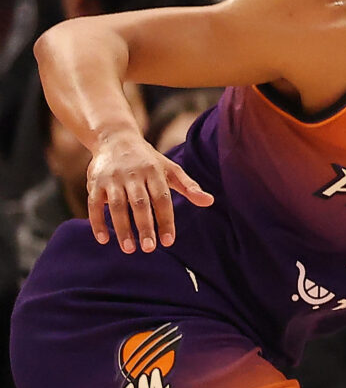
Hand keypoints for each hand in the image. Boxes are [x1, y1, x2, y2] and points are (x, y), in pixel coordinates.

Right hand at [86, 127, 213, 252]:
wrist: (115, 138)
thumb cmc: (149, 160)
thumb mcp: (170, 169)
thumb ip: (189, 186)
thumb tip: (210, 201)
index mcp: (154, 173)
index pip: (162, 200)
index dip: (166, 221)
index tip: (169, 241)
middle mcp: (133, 175)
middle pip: (139, 204)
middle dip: (144, 227)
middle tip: (149, 249)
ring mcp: (112, 178)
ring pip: (116, 205)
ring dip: (121, 228)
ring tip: (129, 249)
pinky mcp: (95, 182)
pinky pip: (94, 204)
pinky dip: (98, 222)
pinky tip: (104, 240)